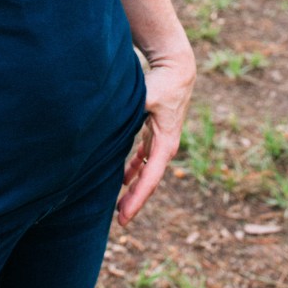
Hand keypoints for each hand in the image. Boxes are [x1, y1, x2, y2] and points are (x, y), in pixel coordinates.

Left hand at [116, 41, 195, 226]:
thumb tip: (110, 122)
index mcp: (166, 142)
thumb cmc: (162, 82)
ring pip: (148, 171)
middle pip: (149, 180)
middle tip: (119, 220)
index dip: (137, 198)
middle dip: (135, 199)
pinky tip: (124, 178)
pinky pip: (146, 157)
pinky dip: (136, 169)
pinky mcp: (157, 132)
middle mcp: (166, 146)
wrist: (177, 67)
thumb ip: (131, 111)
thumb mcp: (146, 98)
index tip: (124, 216)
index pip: (150, 178)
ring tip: (119, 206)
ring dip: (135, 186)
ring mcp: (162, 140)